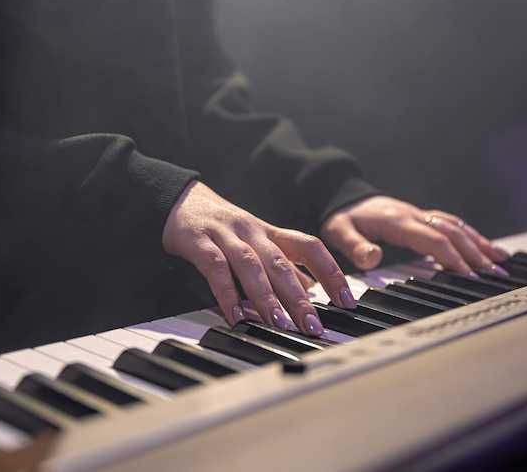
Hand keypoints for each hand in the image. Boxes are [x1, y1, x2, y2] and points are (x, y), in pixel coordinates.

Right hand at [163, 181, 355, 334]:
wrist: (179, 200)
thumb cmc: (222, 227)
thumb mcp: (256, 242)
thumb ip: (282, 265)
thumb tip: (312, 289)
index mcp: (270, 232)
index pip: (310, 247)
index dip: (331, 273)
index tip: (347, 301)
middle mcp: (252, 231)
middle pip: (281, 262)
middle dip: (299, 297)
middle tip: (313, 326)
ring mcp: (225, 235)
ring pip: (252, 265)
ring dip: (267, 296)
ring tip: (279, 323)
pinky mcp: (198, 241)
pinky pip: (215, 268)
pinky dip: (226, 293)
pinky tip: (235, 316)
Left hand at [321, 196, 509, 274]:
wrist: (341, 197)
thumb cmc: (342, 218)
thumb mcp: (339, 232)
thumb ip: (355, 246)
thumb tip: (373, 259)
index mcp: (397, 221)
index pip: (432, 239)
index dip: (452, 257)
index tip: (469, 275)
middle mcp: (413, 215)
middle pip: (452, 233)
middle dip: (476, 254)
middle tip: (495, 277)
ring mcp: (419, 215)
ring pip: (456, 227)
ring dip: (479, 244)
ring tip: (502, 263)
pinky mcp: (422, 217)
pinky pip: (452, 224)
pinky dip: (472, 235)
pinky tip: (487, 248)